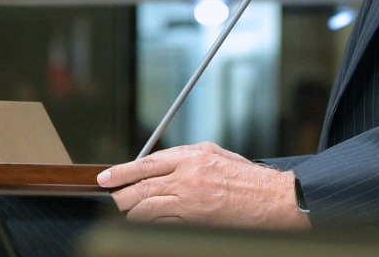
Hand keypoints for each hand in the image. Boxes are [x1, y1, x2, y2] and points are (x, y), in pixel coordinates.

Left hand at [97, 142, 310, 229]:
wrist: (272, 200)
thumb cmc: (246, 177)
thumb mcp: (214, 154)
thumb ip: (185, 157)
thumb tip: (157, 164)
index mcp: (191, 156)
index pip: (145, 163)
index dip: (122, 171)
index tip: (106, 177)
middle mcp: (187, 177)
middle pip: (142, 186)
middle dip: (122, 194)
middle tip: (112, 197)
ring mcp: (191, 201)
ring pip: (148, 208)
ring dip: (133, 212)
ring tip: (127, 212)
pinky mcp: (196, 222)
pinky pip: (164, 224)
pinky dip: (151, 224)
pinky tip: (146, 223)